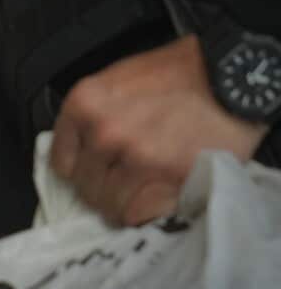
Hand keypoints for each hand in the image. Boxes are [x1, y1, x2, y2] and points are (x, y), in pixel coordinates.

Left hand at [50, 35, 268, 225]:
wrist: (228, 75)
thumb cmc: (175, 74)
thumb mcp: (117, 81)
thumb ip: (92, 116)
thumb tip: (81, 151)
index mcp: (83, 105)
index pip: (61, 162)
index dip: (80, 171)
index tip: (95, 173)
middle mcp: (103, 132)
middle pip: (84, 187)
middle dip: (103, 188)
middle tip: (125, 182)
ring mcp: (134, 158)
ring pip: (109, 205)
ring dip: (125, 203)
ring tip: (145, 190)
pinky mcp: (165, 178)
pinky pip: (138, 214)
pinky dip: (147, 212)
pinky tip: (159, 196)